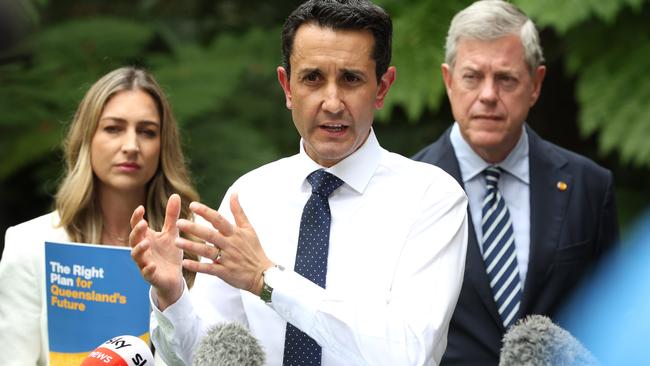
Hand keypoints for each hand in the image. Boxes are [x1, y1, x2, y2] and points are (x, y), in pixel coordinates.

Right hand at [130, 194, 183, 309]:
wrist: (174, 277)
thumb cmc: (169, 254)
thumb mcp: (172, 233)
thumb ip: (171, 216)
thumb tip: (174, 194)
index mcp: (146, 238)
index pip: (137, 226)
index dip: (136, 217)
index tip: (140, 208)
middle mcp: (142, 250)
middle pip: (133, 240)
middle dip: (136, 232)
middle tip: (143, 224)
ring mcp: (145, 263)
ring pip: (136, 256)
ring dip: (139, 249)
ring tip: (146, 243)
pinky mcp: (151, 276)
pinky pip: (146, 273)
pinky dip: (147, 269)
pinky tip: (152, 265)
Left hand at [176, 193, 272, 295]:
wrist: (262, 274)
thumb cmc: (254, 249)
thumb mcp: (248, 228)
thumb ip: (238, 211)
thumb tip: (234, 193)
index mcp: (235, 233)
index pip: (218, 219)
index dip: (205, 212)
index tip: (192, 205)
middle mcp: (230, 245)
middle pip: (210, 234)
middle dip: (194, 228)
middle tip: (178, 223)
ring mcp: (227, 259)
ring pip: (207, 251)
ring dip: (191, 247)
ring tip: (176, 242)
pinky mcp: (225, 272)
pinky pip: (209, 269)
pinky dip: (197, 267)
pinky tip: (185, 263)